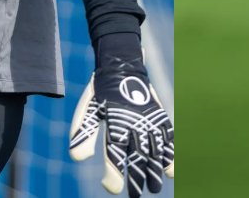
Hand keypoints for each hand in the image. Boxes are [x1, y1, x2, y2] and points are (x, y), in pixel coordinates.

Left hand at [69, 66, 173, 196]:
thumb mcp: (87, 110)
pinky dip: (170, 155)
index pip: (115, 156)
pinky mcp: (160, 117)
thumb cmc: (101, 92)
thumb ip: (82, 133)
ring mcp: (150, 120)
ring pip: (155, 151)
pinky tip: (170, 171)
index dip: (114, 175)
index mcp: (115, 123)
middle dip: (137, 180)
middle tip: (135, 196)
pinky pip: (168, 139)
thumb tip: (77, 159)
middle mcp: (135, 124)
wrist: (122, 64)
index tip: (112, 188)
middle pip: (138, 159)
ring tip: (154, 187)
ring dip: (156, 171)